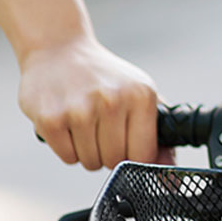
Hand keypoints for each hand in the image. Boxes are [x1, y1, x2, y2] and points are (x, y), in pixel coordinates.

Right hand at [18, 35, 171, 169]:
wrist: (60, 50)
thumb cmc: (105, 78)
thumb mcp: (139, 92)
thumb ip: (156, 131)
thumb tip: (170, 170)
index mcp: (141, 96)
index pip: (144, 154)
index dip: (135, 158)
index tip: (127, 147)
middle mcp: (113, 102)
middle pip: (115, 161)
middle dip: (109, 154)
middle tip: (102, 131)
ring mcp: (80, 111)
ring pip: (90, 162)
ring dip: (88, 152)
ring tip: (85, 124)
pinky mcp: (51, 119)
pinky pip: (67, 157)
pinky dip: (68, 149)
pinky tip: (69, 125)